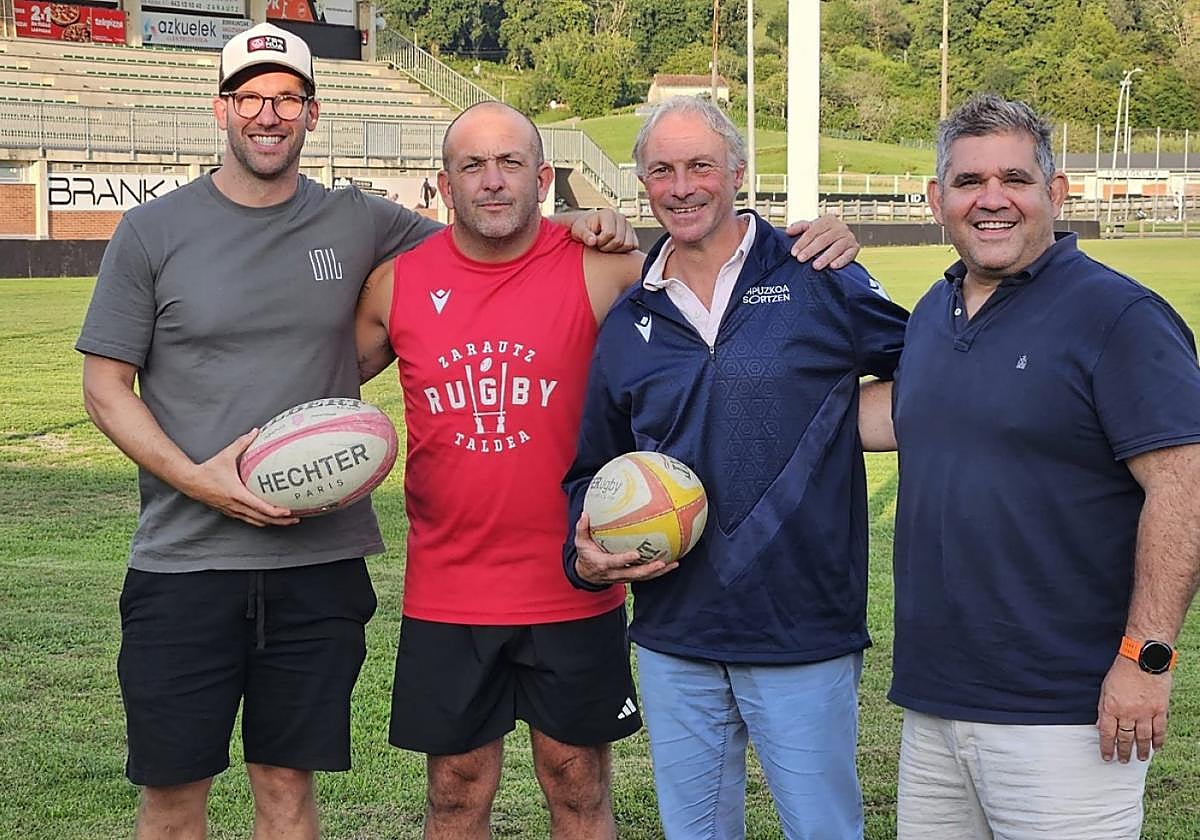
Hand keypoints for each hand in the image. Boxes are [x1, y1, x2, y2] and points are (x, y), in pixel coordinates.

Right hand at [184, 430, 299, 527]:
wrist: (190, 482)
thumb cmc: (208, 469)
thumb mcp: (226, 455)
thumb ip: (242, 443)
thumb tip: (255, 431)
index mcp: (237, 494)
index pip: (260, 507)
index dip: (276, 511)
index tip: (289, 511)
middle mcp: (236, 506)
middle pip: (263, 519)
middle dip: (280, 521)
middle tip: (296, 518)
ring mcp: (233, 511)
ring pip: (256, 522)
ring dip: (272, 523)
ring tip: (287, 520)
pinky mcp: (230, 512)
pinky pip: (249, 520)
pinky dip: (261, 520)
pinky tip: (269, 517)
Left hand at [571, 209, 638, 252]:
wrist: (589, 227)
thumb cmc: (582, 228)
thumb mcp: (578, 230)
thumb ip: (584, 235)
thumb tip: (592, 241)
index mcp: (608, 214)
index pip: (610, 233)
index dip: (600, 241)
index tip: (594, 240)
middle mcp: (620, 217)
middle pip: (619, 241)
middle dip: (607, 247)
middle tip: (599, 244)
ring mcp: (628, 225)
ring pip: (628, 245)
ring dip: (615, 249)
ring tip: (606, 245)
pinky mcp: (633, 234)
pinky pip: (634, 246)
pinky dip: (624, 250)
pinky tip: (613, 246)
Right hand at [573, 513, 678, 584]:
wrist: (586, 574)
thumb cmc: (585, 555)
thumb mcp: (580, 543)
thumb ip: (582, 529)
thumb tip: (585, 513)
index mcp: (603, 564)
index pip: (615, 562)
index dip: (625, 559)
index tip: (636, 554)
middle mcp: (615, 573)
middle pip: (633, 574)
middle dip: (648, 570)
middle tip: (661, 563)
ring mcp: (623, 576)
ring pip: (643, 577)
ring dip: (658, 572)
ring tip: (673, 564)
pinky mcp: (630, 576)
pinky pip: (646, 576)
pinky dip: (659, 571)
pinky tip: (672, 563)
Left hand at [786, 214, 859, 268]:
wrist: (842, 241)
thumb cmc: (823, 235)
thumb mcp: (811, 229)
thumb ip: (799, 228)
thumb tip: (788, 231)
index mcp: (828, 220)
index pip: (813, 230)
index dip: (803, 242)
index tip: (794, 252)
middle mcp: (840, 227)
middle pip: (824, 239)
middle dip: (811, 250)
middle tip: (801, 259)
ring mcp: (849, 237)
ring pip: (836, 247)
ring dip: (825, 257)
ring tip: (815, 266)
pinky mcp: (855, 247)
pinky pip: (848, 254)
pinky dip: (841, 260)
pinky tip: (833, 266)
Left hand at [1096, 654, 1171, 762]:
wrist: (1142, 659)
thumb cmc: (1121, 671)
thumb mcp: (1105, 688)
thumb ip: (1103, 708)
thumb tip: (1099, 725)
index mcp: (1111, 707)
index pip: (1107, 733)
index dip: (1106, 747)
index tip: (1106, 757)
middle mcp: (1127, 713)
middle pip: (1125, 738)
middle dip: (1123, 752)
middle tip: (1122, 761)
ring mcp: (1145, 712)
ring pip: (1143, 737)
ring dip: (1142, 750)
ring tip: (1140, 758)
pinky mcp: (1159, 709)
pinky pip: (1159, 730)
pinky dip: (1158, 741)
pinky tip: (1156, 748)